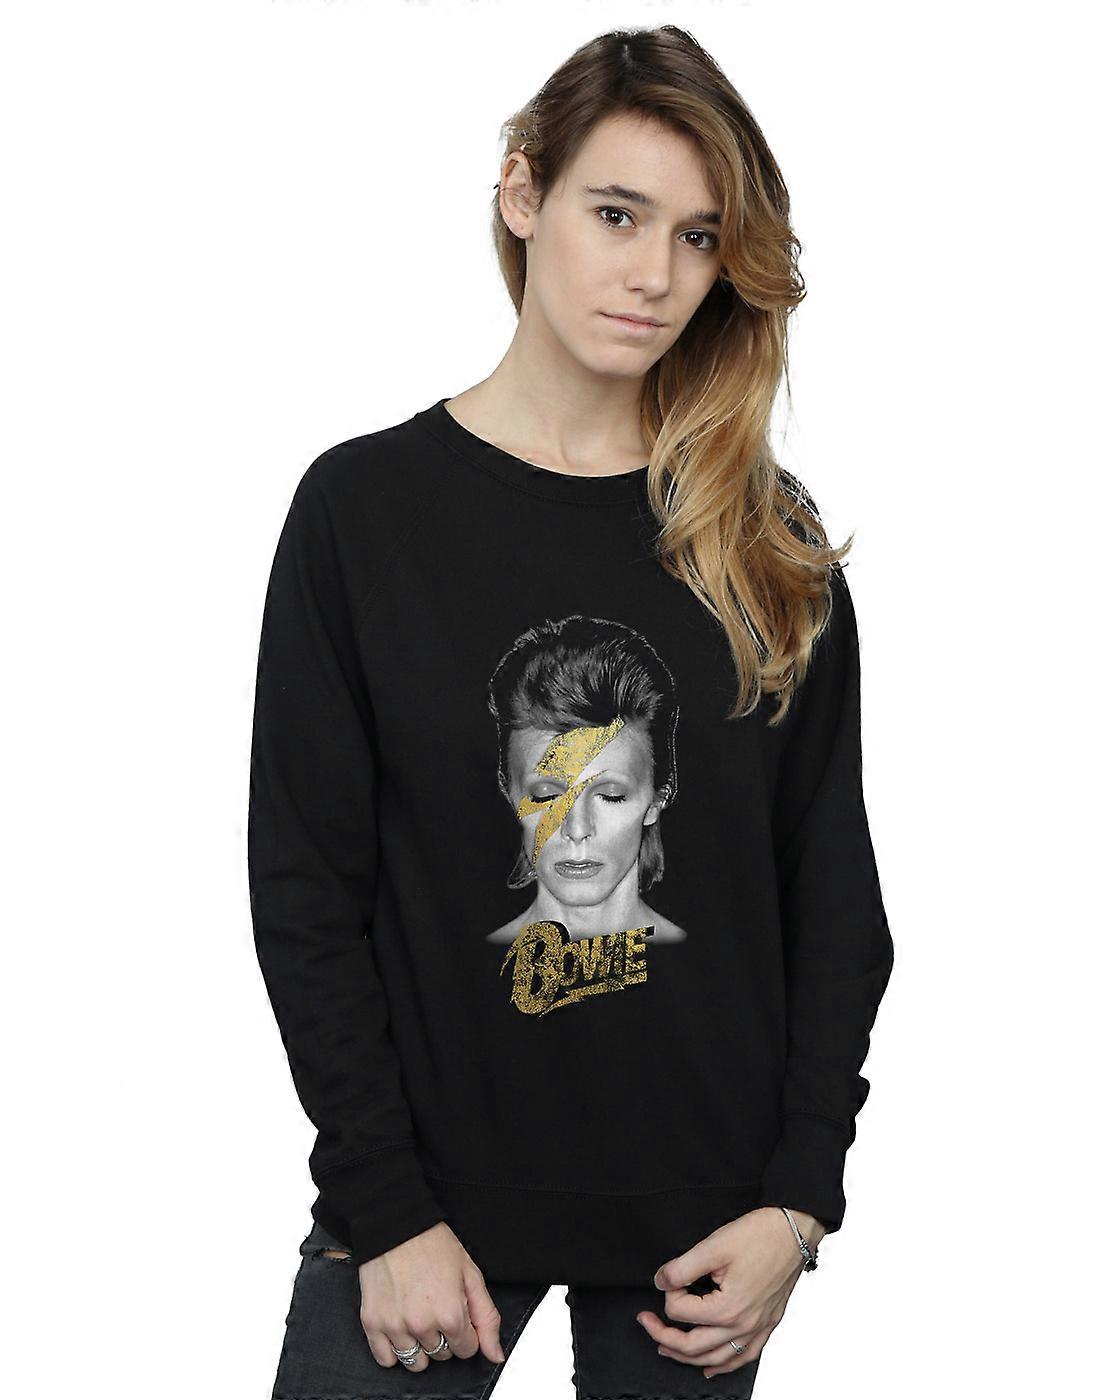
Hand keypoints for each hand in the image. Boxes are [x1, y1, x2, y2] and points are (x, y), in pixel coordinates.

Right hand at [357, 1221, 506, 1371]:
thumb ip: (487, 1318)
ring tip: (418, 1317)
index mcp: (450, 1314)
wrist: (396, 1226)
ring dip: (420, 1345)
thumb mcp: (471, 1275)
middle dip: (444, 1335)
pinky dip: (394, 1350)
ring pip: (416, 1362)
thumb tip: (495, 1354)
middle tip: (436, 1306)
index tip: (457, 1312)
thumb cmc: (433, 1244)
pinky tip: (400, 1328)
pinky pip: (386, 1360)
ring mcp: (395, 1327)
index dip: (466, 1330)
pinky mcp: (372, 1323)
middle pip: (442, 1355)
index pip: (467, 1349)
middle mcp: (422, 1325)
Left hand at [636, 1206, 822, 1379]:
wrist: (794, 1231)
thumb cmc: (760, 1236)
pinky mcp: (767, 1325)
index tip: (668, 1278)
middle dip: (663, 1336)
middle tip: (646, 1322)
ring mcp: (757, 1328)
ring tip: (667, 1348)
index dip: (668, 1293)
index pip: (681, 1312)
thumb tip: (661, 1281)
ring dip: (688, 1358)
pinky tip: (712, 1367)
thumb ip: (682, 1268)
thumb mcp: (713, 1246)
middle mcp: (743, 1325)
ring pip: (716, 1358)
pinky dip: (724, 1366)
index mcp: (728, 1308)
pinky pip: (743, 1357)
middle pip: (693, 1346)